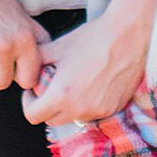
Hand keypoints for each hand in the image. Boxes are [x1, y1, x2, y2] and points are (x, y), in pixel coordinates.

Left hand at [21, 4, 150, 126]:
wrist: (129, 35)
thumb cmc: (94, 37)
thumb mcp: (59, 46)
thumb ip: (38, 61)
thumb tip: (28, 69)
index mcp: (62, 94)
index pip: (33, 116)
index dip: (28, 103)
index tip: (33, 92)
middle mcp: (79, 109)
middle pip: (51, 120)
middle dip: (47, 106)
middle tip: (51, 86)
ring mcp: (98, 112)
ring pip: (73, 118)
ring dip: (68, 106)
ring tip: (74, 82)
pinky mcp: (113, 109)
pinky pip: (92, 114)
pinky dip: (87, 104)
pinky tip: (93, 83)